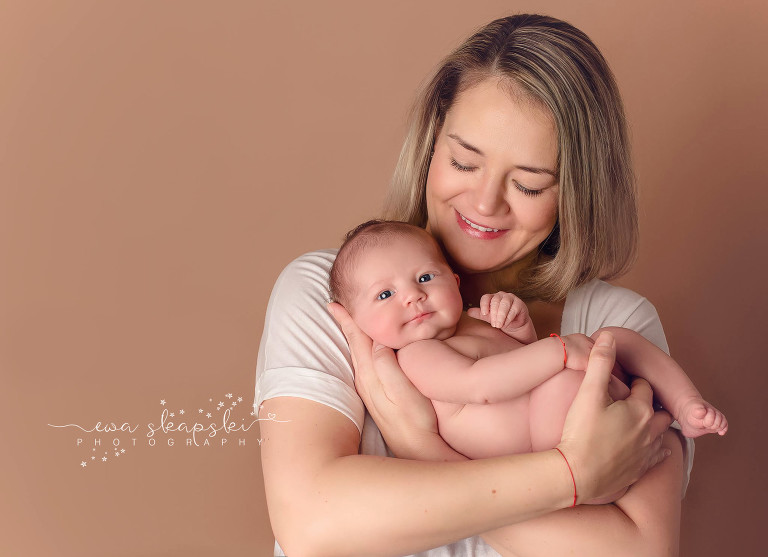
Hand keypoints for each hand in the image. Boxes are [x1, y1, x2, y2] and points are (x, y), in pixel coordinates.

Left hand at [327, 302, 446, 458]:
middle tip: (335, 305)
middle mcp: (365, 381)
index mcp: (371, 375)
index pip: (357, 340)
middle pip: (354, 345)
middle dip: (346, 324)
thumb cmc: (416, 422)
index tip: (335, 303)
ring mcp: (369, 390)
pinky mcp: (376, 396)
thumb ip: (389, 367)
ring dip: (353, 336)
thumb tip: (379, 342)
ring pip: (358, 354)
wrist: (416, 451)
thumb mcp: (405, 393)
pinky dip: (362, 350)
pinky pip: (365, 364)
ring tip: (348, 320)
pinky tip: (366, 349)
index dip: (348, 320)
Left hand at [467, 291, 530, 331]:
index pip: (486, 297)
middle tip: (493, 324)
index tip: (484, 313)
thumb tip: (468, 312)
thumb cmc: (501, 320)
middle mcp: (501, 295)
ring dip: (501, 315)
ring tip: (499, 325)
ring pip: (504, 304)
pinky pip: (514, 309)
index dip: (484, 304)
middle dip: (494, 313)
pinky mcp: (520, 304)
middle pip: (495, 300)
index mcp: (492, 297)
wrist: (515, 326)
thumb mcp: (489, 318)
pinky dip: (509, 317)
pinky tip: (506, 324)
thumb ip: (480, 314)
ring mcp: (511, 298)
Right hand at [557, 331, 671, 503]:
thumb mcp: (588, 393)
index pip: (645, 388)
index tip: (622, 383)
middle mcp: (650, 432)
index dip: (633, 382)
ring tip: (640, 423)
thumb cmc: (581, 432)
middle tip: (633, 401)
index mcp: (640, 410)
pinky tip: (645, 449)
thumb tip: (609, 336)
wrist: (576, 475)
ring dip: (654, 427)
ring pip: (662, 436)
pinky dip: (654, 451)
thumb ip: (600, 362)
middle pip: (660, 412)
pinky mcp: (639, 472)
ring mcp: (646, 454)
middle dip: (650, 404)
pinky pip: (656, 458)